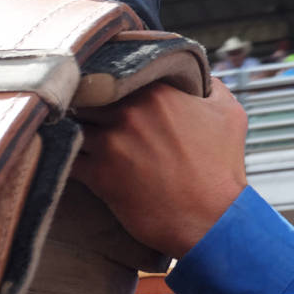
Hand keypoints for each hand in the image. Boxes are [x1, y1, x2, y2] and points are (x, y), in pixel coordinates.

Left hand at [72, 80, 248, 257]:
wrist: (212, 220)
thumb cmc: (222, 169)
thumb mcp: (230, 114)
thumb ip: (210, 85)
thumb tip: (197, 75)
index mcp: (158, 92)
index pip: (115, 72)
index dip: (109, 80)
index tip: (109, 90)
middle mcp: (130, 112)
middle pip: (88, 94)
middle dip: (86, 102)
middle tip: (87, 113)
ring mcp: (112, 142)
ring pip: (73, 123)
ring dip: (73, 128)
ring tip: (76, 135)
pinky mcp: (99, 175)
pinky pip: (66, 156)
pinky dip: (63, 155)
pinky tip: (67, 157)